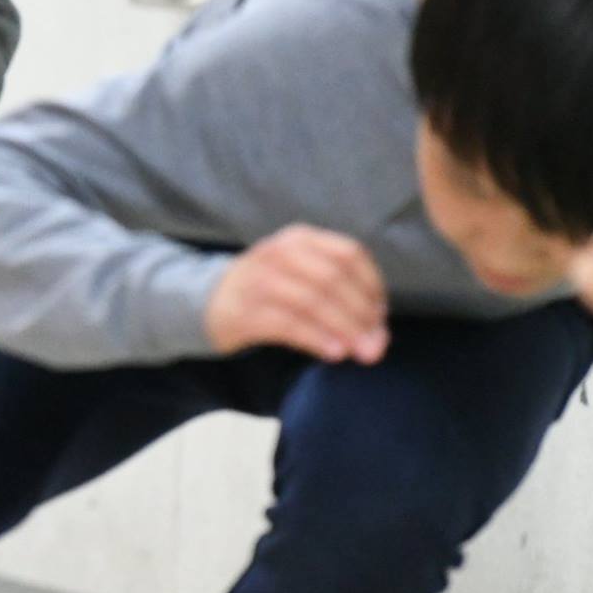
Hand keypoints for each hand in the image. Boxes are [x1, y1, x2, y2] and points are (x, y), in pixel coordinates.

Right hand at [204, 224, 389, 363]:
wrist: (211, 302)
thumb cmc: (270, 291)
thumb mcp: (302, 276)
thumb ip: (341, 299)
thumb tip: (379, 339)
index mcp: (299, 239)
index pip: (348, 253)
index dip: (372, 285)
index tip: (380, 315)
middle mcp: (278, 253)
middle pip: (332, 278)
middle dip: (361, 313)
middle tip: (377, 344)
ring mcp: (258, 280)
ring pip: (312, 300)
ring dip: (344, 328)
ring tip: (361, 351)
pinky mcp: (244, 311)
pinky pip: (288, 325)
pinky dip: (317, 339)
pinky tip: (334, 353)